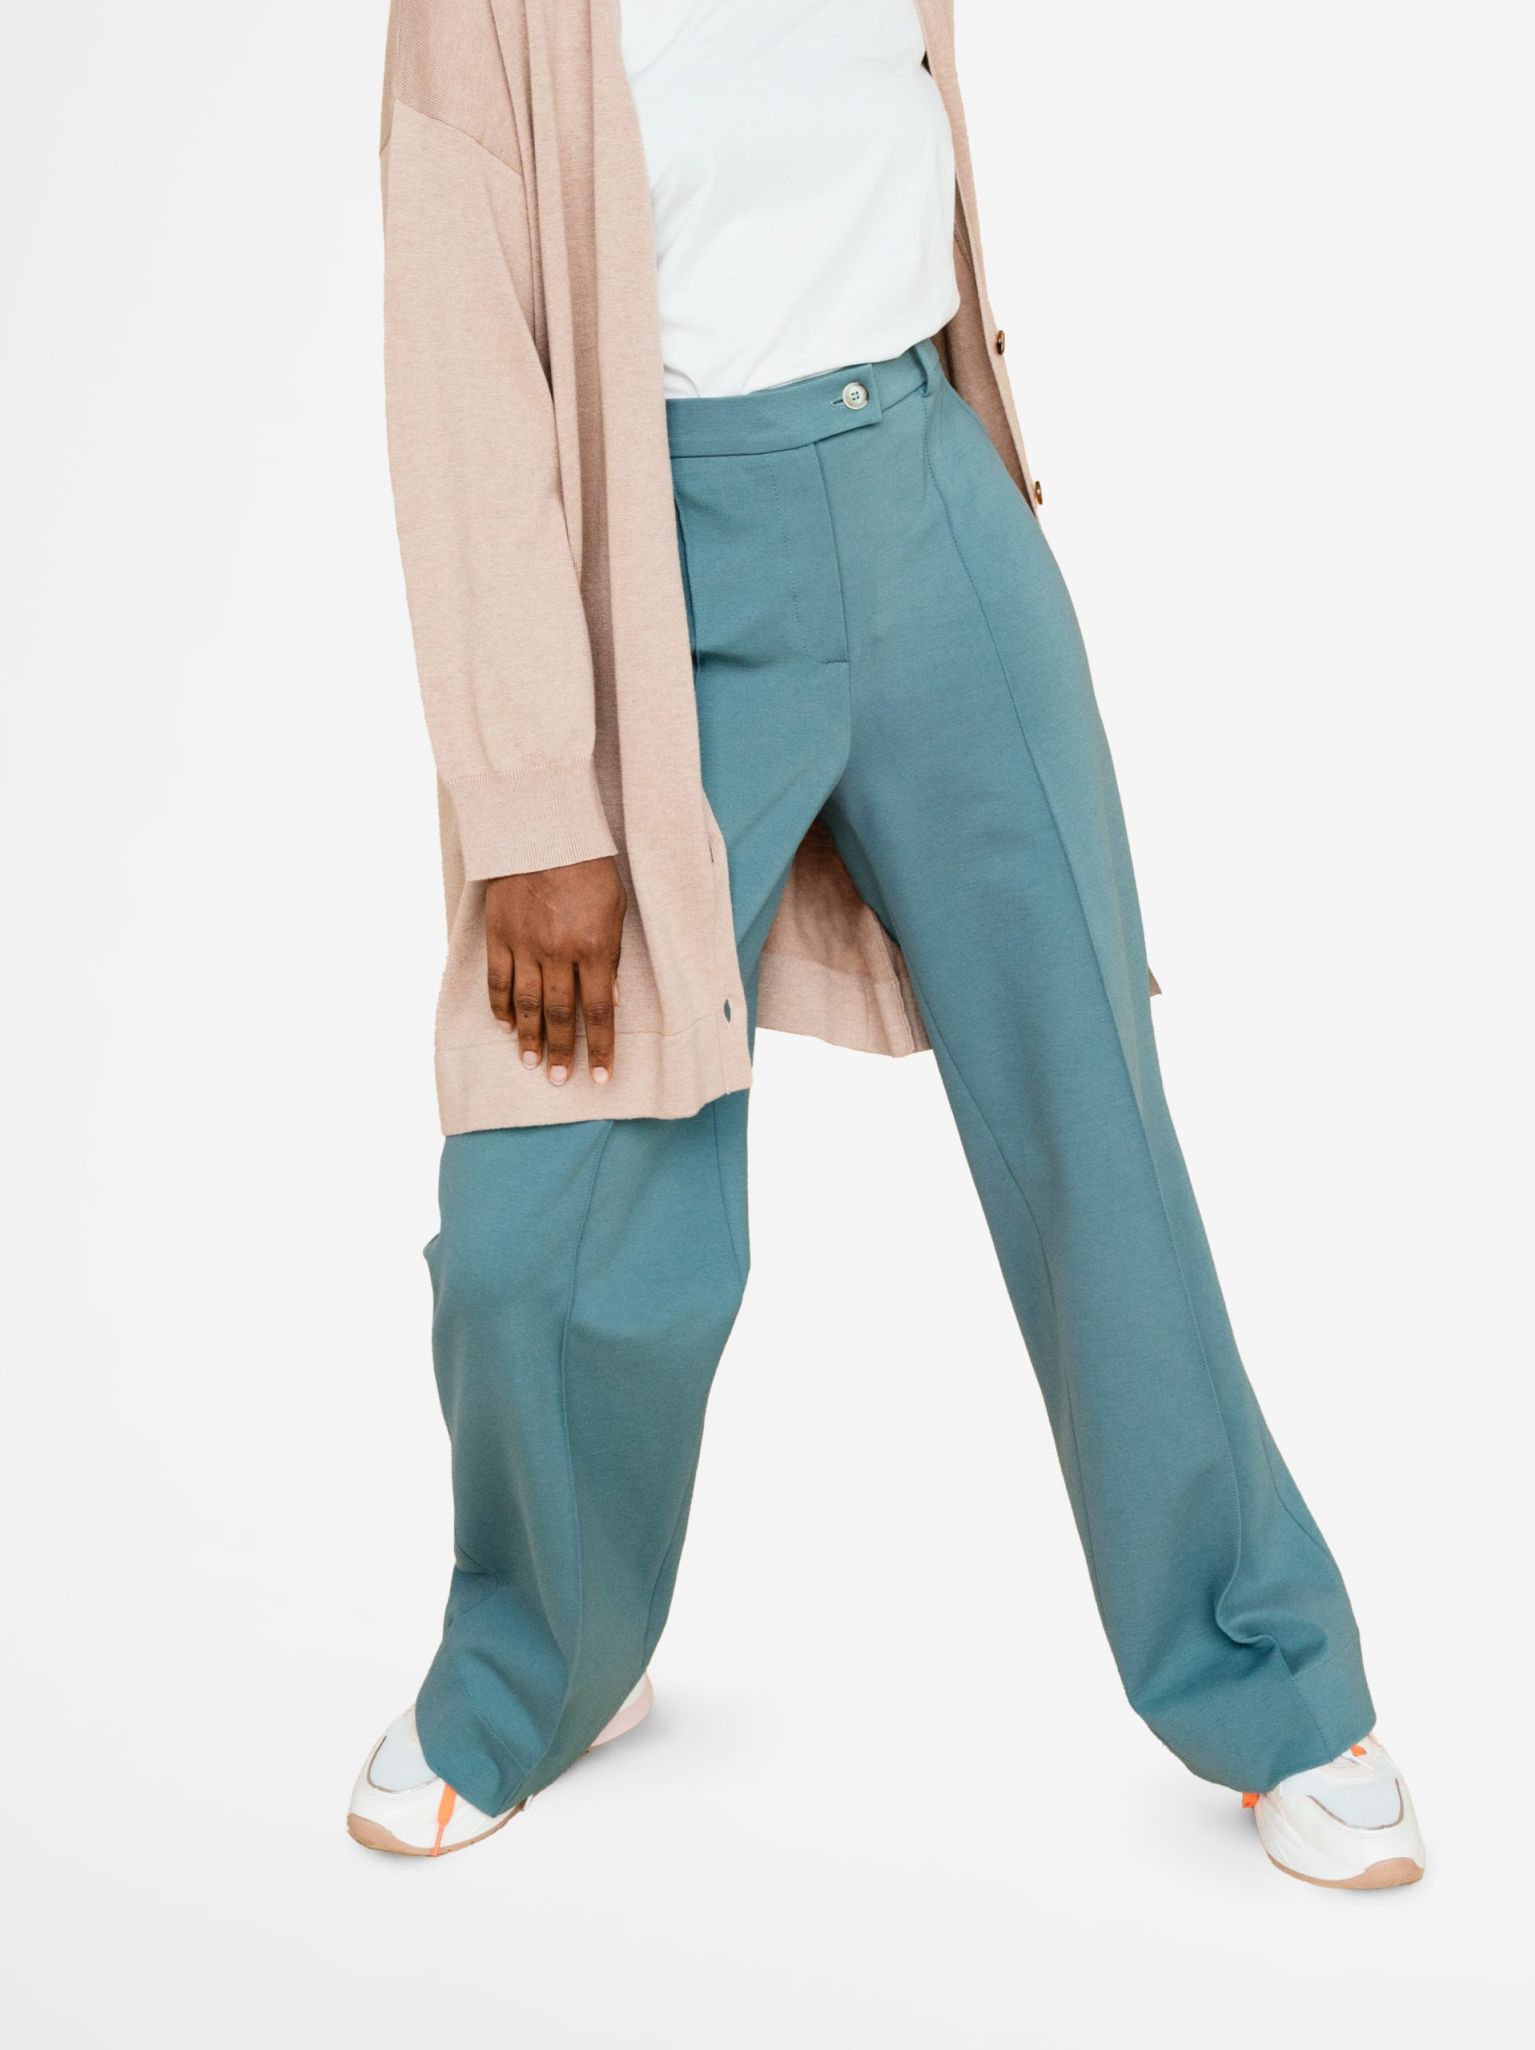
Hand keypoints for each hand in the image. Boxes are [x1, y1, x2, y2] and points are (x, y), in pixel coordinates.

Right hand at [485, 857, 626, 1085]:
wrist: (545, 829)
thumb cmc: (591, 867)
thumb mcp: (617, 909)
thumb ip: (612, 956)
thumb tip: (610, 1001)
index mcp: (594, 947)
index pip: (598, 1011)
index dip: (599, 1047)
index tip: (599, 1076)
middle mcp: (558, 952)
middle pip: (559, 1014)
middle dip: (562, 1051)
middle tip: (560, 1080)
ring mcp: (524, 944)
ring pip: (525, 1004)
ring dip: (529, 1038)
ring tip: (531, 1063)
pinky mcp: (499, 932)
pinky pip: (498, 979)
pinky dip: (500, 1005)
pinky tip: (504, 1025)